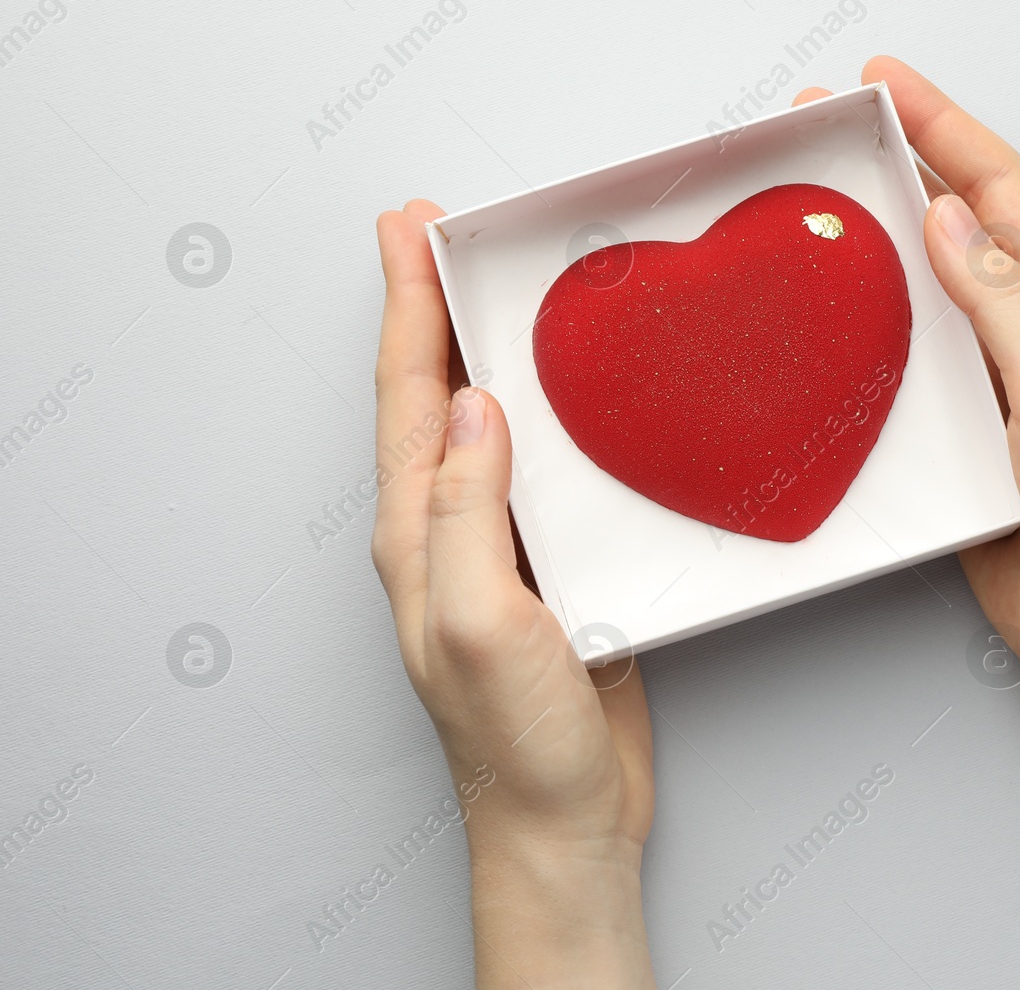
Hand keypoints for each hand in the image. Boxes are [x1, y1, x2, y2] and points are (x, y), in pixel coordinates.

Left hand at [373, 201, 654, 988]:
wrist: (562, 820)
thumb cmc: (514, 743)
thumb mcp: (481, 622)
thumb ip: (467, 513)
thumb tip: (475, 407)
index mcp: (420, 536)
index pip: (409, 397)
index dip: (407, 306)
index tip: (408, 229)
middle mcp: (451, 532)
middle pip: (439, 395)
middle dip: (436, 307)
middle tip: (443, 234)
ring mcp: (503, 550)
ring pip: (495, 427)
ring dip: (494, 352)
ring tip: (508, 291)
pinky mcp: (555, 571)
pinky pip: (549, 474)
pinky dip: (559, 419)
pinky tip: (582, 402)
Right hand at [828, 59, 1019, 727]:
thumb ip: (1005, 305)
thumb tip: (948, 217)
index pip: (1000, 189)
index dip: (942, 126)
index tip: (882, 81)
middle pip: (953, 227)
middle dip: (893, 167)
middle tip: (822, 130)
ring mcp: (989, 386)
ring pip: (918, 296)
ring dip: (869, 249)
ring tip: (808, 209)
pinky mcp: (957, 441)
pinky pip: (902, 373)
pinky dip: (861, 341)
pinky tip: (822, 331)